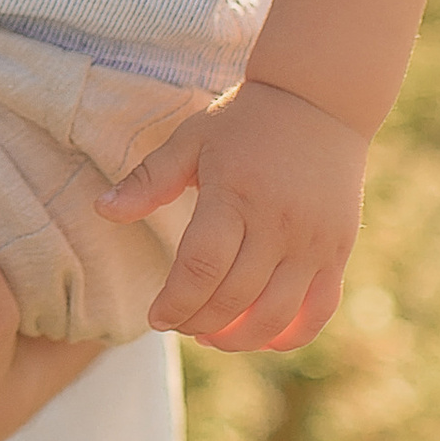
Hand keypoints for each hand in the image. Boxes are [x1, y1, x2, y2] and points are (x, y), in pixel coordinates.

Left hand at [100, 79, 365, 350]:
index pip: (201, 268)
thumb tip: (101, 210)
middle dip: (198, 323)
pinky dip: (290, 335)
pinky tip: (261, 337)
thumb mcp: (191, 140)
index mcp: (235, 193)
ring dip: (239, 340)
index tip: (155, 318)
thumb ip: (149, 180)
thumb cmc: (245, 121)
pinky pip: (318, 310)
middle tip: (178, 325)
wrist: (319, 101)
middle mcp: (278, 222)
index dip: (175, 303)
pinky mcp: (338, 250)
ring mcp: (314, 240)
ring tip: (212, 337)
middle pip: (234, 298)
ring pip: (276, 315)